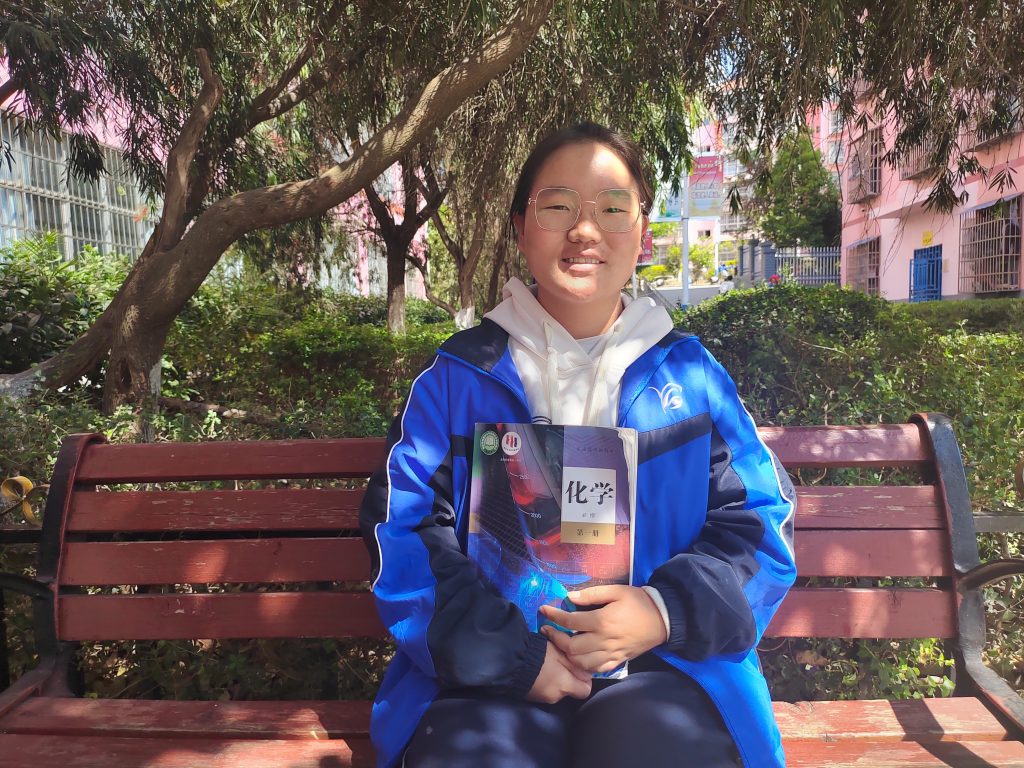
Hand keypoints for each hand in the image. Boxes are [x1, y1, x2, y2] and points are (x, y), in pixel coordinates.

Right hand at [526, 641, 592, 703]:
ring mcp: (543, 699)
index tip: (578, 669)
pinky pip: (546, 691)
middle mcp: (556, 696)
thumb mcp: (559, 653)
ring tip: (548, 667)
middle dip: (569, 679)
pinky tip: (539, 673)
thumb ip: (575, 665)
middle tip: (562, 665)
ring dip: (557, 681)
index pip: (585, 690)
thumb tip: (586, 674)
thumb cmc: (538, 655)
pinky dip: (546, 683)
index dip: (584, 680)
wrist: (511, 662)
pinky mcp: (533, 697)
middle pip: (571, 690)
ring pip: (558, 690)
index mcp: (565, 686)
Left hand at [539, 585, 667, 673]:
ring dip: (567, 654)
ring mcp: (611, 653)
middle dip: (556, 639)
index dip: (554, 616)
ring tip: (560, 643)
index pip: (570, 622)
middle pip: (571, 647)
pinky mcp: (618, 661)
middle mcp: (604, 640)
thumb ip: (591, 594)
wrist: (662, 619)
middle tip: (548, 630)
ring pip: (581, 662)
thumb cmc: (638, 602)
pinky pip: (596, 669)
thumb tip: (569, 597)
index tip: (544, 610)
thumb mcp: (616, 591)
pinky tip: (578, 657)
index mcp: (602, 621)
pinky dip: (583, 665)